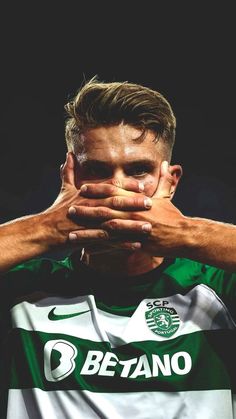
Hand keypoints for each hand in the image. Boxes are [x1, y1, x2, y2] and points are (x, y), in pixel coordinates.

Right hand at [46, 152, 152, 248]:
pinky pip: (108, 242)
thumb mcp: (64, 189)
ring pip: (114, 224)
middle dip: (133, 203)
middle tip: (150, 203)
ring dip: (131, 226)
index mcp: (87, 195)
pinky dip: (122, 244)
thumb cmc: (56, 210)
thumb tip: (69, 155)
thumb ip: (69, 172)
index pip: (110, 188)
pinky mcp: (88, 239)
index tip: (142, 185)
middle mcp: (90, 207)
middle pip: (114, 204)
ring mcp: (89, 224)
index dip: (127, 187)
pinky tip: (136, 245)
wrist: (44, 231)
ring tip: (148, 227)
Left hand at [69, 161, 184, 256]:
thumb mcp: (167, 196)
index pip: (113, 191)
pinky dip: (100, 249)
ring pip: (106, 230)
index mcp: (137, 200)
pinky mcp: (135, 244)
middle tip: (69, 209)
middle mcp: (132, 213)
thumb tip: (166, 164)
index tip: (82, 188)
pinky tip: (87, 252)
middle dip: (86, 210)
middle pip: (105, 209)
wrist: (183, 236)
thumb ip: (163, 180)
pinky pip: (114, 247)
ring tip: (71, 233)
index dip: (96, 189)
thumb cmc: (173, 216)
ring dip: (88, 232)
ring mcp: (133, 229)